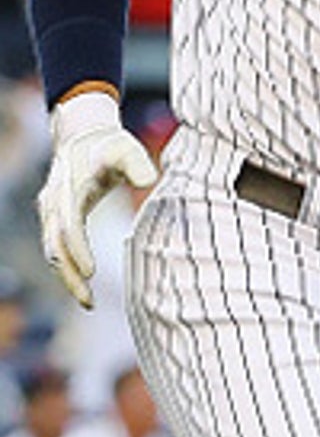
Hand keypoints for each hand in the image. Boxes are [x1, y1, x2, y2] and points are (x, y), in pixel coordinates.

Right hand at [37, 91, 157, 308]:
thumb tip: (149, 179)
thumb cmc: (109, 144)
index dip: (78, 250)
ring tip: (88, 302)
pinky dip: (69, 268)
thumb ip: (136, 162)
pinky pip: (59, 250)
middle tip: (89, 302)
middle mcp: (54, 206)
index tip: (91, 272)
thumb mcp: (125, 148)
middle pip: (56, 248)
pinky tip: (85, 285)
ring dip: (68, 278)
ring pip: (54, 253)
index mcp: (67, 191)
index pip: (69, 227)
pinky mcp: (57, 220)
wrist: (83, 135)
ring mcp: (52, 214)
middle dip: (70, 277)